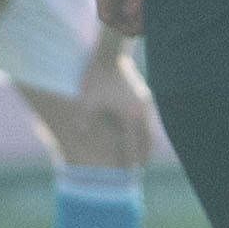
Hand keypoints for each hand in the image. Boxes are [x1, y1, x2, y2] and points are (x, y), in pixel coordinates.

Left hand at [72, 47, 150, 166]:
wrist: (109, 54)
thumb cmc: (96, 78)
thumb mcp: (86, 100)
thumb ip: (84, 118)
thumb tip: (79, 133)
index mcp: (130, 116)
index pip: (134, 146)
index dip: (132, 161)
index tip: (130, 174)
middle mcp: (141, 112)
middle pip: (147, 140)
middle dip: (144, 155)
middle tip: (138, 168)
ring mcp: (144, 104)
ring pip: (149, 129)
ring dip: (144, 143)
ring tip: (139, 153)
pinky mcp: (143, 96)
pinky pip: (146, 120)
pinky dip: (142, 130)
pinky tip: (135, 132)